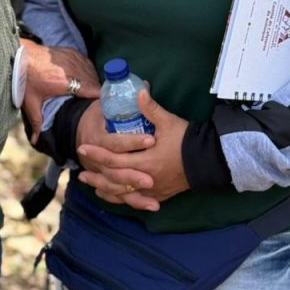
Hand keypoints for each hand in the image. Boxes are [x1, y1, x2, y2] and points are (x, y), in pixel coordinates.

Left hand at [21, 42, 99, 143]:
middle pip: (94, 82)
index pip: (91, 89)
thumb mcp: (31, 102)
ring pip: (92, 71)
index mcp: (64, 83)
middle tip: (95, 101)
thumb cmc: (25, 79)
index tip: (105, 105)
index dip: (100, 97)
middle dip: (96, 91)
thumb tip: (36, 141)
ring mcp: (73, 58)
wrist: (20, 56)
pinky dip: (87, 70)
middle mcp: (72, 69)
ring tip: (90, 90)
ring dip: (93, 80)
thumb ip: (37, 122)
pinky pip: (87, 62)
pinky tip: (84, 77)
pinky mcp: (72, 52)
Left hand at [77, 89, 189, 211]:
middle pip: (114, 179)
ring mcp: (152, 189)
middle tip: (80, 171)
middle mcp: (146, 178)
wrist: (208, 160)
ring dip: (105, 188)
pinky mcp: (159, 195)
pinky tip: (111, 195)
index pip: (114, 159)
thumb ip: (151, 108)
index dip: (97, 154)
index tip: (82, 147)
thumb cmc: (187, 140)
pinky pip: (135, 199)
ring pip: (122, 193)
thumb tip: (139, 90)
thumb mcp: (168, 122)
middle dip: (96, 174)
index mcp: (145, 161)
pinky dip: (120, 197)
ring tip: (91, 184)